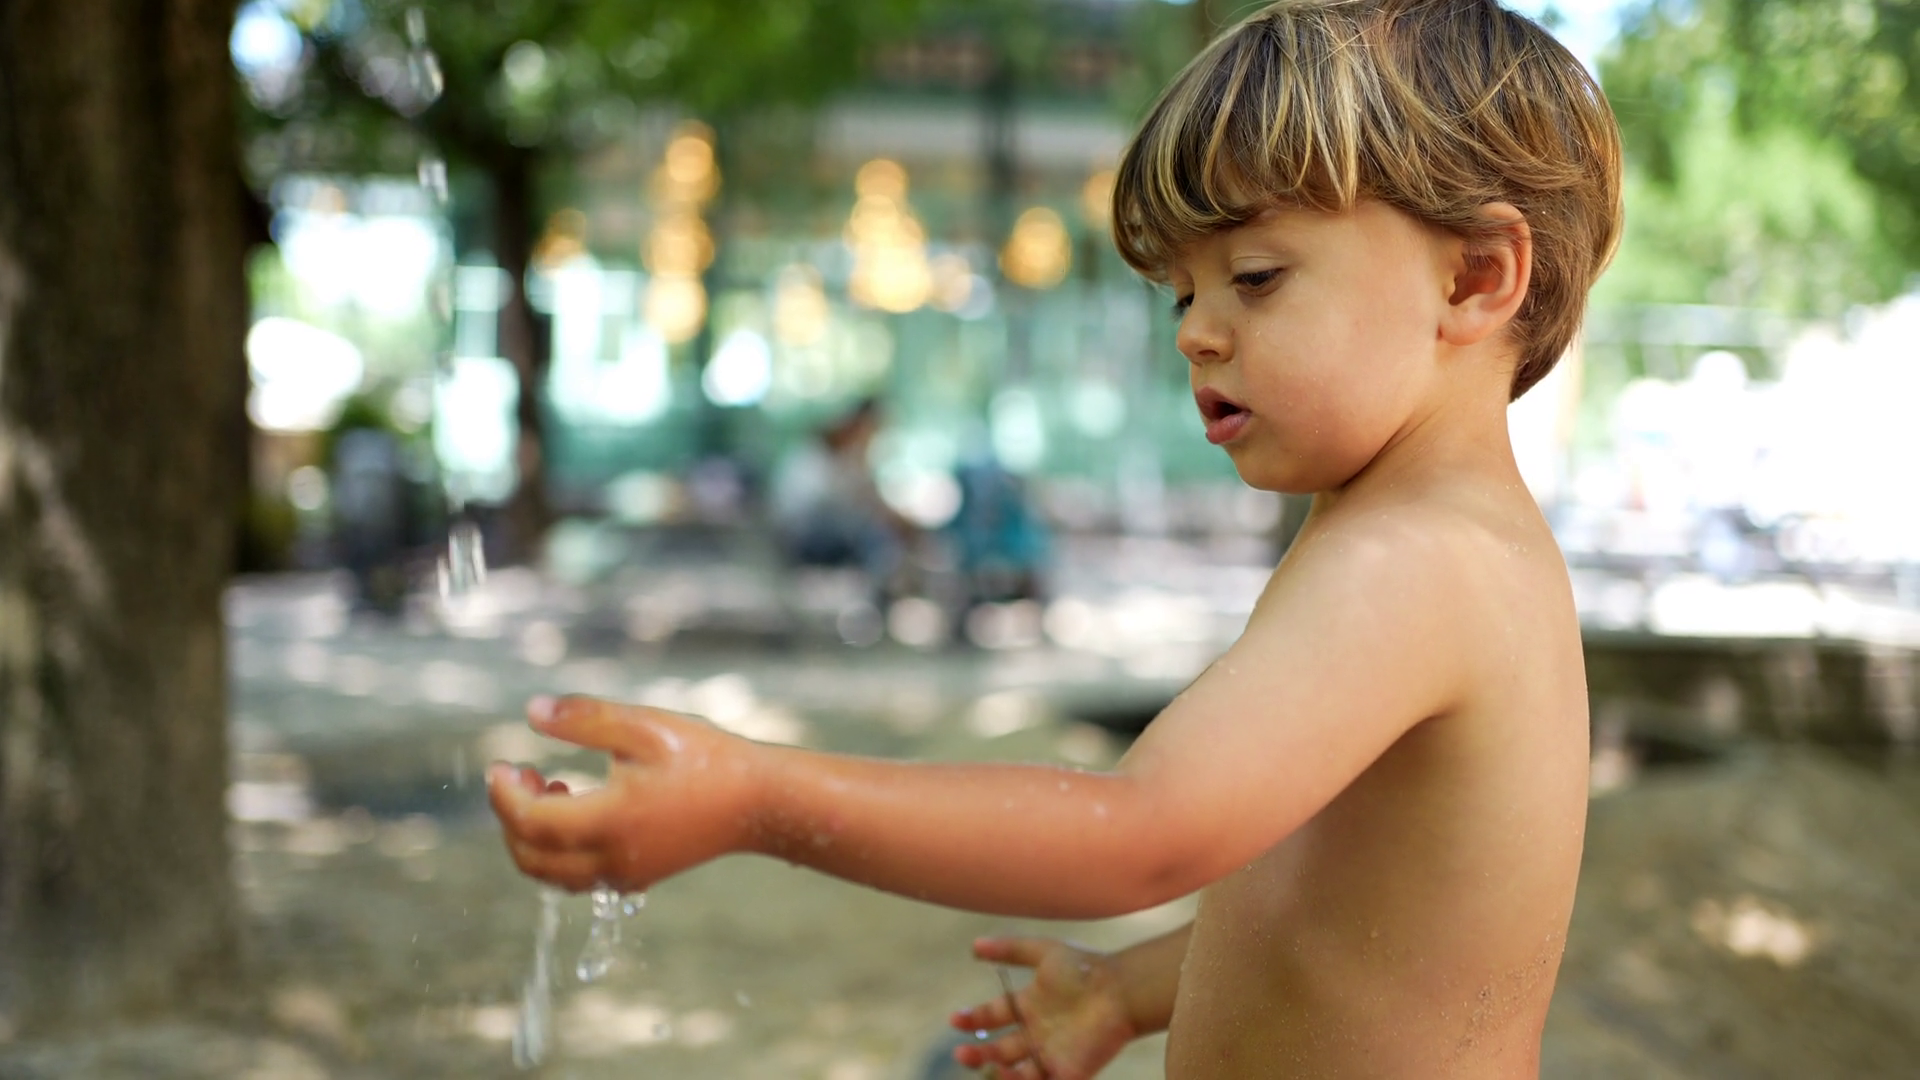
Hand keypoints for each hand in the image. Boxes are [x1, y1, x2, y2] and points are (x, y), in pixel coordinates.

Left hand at [487, 695, 761, 892]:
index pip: (530, 820)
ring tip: (548, 787)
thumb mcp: (644, 727)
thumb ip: (585, 718)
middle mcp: (611, 858)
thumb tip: (532, 711)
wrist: (758, 801)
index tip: (499, 765)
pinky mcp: (639, 876)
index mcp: (608, 821)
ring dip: (532, 838)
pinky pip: (578, 877)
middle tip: (518, 774)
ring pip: (552, 875)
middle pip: (531, 857)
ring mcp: (625, 873)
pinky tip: (577, 808)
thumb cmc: (705, 759)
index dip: (503, 795)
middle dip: (511, 818)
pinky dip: (558, 852)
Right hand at [949, 937, 1137, 1079]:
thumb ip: (1010, 949)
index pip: (993, 1015)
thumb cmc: (1085, 967)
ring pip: (1014, 1071)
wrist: (1120, 989)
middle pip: (998, 1048)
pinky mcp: (1067, 1071)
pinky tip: (1006, 1073)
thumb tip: (974, 945)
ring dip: (994, 1071)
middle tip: (960, 1053)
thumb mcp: (1044, 952)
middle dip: (976, 1053)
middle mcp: (1037, 1031)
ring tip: (982, 1064)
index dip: (973, 1019)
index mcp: (1030, 1004)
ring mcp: (1051, 1053)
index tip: (955, 1019)